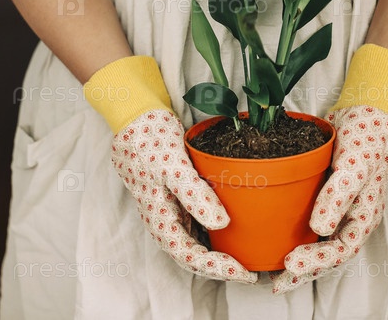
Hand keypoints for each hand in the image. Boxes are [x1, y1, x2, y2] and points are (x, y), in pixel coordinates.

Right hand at [85, 56, 256, 282]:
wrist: (134, 115)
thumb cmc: (150, 137)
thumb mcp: (173, 165)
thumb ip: (194, 195)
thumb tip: (220, 224)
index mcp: (159, 218)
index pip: (190, 256)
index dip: (218, 269)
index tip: (245, 272)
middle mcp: (165, 219)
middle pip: (194, 256)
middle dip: (222, 268)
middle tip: (253, 271)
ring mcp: (171, 209)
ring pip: (196, 242)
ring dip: (219, 254)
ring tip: (248, 257)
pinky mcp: (178, 197)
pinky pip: (197, 224)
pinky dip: (216, 233)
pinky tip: (234, 231)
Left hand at [272, 105, 387, 292]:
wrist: (363, 111)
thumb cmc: (365, 137)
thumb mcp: (354, 165)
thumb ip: (338, 196)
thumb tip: (320, 229)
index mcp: (363, 215)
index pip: (342, 249)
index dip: (317, 261)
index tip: (291, 263)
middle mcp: (349, 216)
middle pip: (328, 253)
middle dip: (304, 270)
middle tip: (277, 282)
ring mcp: (336, 207)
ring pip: (317, 241)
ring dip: (298, 256)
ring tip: (274, 270)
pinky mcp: (323, 195)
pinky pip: (309, 221)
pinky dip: (295, 232)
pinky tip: (276, 236)